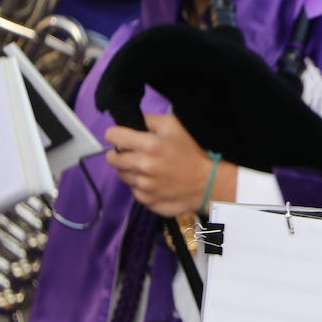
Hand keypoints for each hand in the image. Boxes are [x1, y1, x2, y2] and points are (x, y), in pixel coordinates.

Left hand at [104, 113, 236, 216]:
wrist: (209, 183)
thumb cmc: (192, 152)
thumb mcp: (175, 126)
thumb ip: (149, 120)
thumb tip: (130, 122)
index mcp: (148, 145)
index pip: (112, 135)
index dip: (117, 134)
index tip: (124, 137)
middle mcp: (142, 166)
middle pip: (112, 158)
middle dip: (121, 153)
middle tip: (135, 154)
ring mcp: (143, 186)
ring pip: (122, 175)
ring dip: (131, 170)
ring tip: (149, 169)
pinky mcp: (146, 200)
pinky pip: (134, 190)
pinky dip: (141, 186)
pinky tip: (155, 182)